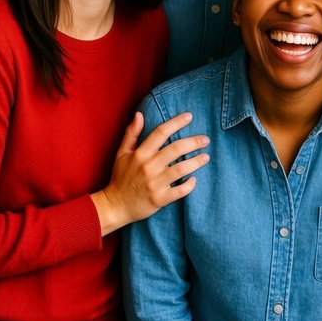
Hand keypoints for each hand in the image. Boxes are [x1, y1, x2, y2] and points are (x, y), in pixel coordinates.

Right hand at [91, 111, 209, 234]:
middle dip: (194, 142)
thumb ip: (132, 133)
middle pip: (175, 149)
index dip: (176, 122)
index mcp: (140, 154)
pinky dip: (189, 185)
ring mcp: (154, 184)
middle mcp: (148, 167)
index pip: (160, 132)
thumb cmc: (121, 177)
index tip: (190, 116)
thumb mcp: (122, 153)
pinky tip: (194, 179)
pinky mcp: (159, 199)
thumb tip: (139, 114)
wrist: (115, 206)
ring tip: (206, 157)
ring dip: (196, 162)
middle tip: (206, 139)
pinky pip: (179, 191)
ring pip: (181, 169)